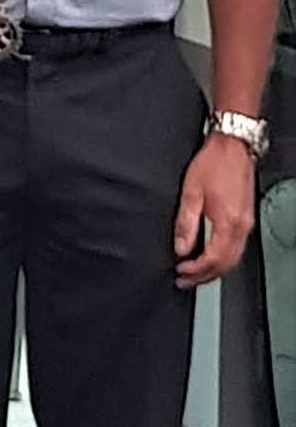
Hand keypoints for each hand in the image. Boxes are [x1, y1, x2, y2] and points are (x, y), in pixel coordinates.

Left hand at [173, 131, 255, 287]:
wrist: (233, 146)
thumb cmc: (213, 163)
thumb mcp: (190, 193)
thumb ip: (185, 224)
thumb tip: (180, 248)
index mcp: (228, 222)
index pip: (213, 259)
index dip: (195, 270)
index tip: (180, 272)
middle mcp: (241, 226)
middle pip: (226, 264)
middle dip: (204, 277)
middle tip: (185, 281)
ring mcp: (247, 223)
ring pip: (233, 258)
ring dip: (214, 269)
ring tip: (194, 273)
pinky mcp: (246, 218)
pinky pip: (236, 247)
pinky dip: (222, 258)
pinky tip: (209, 256)